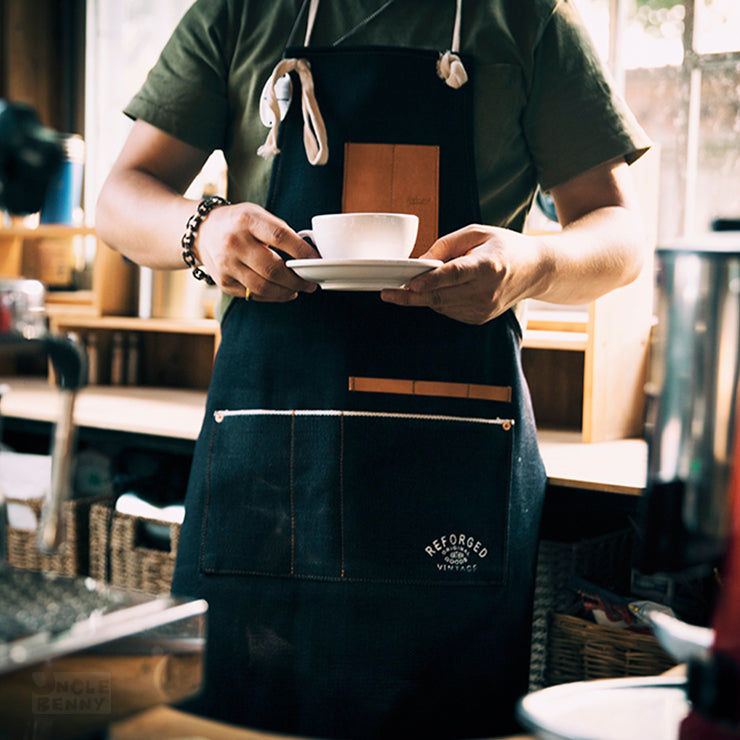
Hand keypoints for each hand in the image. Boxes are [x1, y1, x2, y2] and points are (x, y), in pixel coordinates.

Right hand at [196, 202, 319, 300]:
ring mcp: (226, 264)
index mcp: (247, 220)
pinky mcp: (223, 281)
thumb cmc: (239, 223)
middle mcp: (234, 242)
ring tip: (297, 289)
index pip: (280, 237)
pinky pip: (253, 295)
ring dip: (286, 292)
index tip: (317, 261)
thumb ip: (280, 232)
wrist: (202, 231)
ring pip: (263, 287)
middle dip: (297, 280)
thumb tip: (308, 255)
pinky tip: (281, 292)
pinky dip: (271, 296)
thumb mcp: (257, 215)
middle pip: (273, 269)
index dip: (302, 252)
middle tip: (310, 283)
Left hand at [381, 225, 545, 323]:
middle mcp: (486, 292)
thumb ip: (445, 245)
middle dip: (411, 296)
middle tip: (387, 293)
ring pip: (441, 306)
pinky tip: (442, 289)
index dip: (430, 281)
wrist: (536, 270)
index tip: (409, 284)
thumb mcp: (476, 233)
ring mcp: (483, 309)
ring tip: (417, 283)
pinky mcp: (480, 319)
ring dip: (424, 297)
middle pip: (441, 296)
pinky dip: (439, 301)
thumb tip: (418, 262)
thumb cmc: (504, 246)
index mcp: (488, 266)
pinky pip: (449, 311)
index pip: (454, 275)